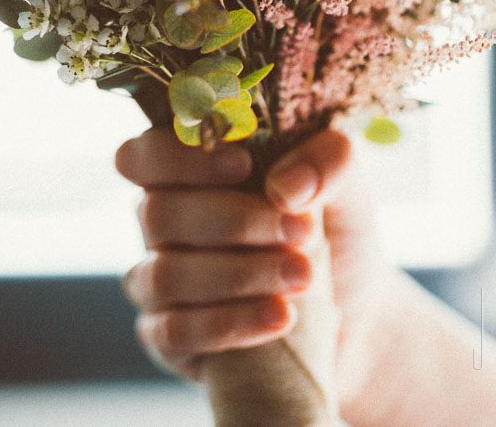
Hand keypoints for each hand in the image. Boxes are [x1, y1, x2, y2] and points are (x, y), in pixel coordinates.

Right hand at [115, 128, 400, 405]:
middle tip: (301, 231)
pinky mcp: (168, 340)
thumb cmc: (333, 233)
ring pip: (167, 274)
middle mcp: (160, 223)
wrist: (355, 313)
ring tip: (303, 278)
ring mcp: (157, 284)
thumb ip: (328, 161)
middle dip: (235, 221)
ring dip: (239, 274)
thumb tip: (286, 186)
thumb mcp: (347, 186)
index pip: (140, 155)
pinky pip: (176, 331)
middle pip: (158, 213)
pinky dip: (231, 322)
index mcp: (186, 172)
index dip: (177, 157)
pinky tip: (280, 318)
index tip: (244, 165)